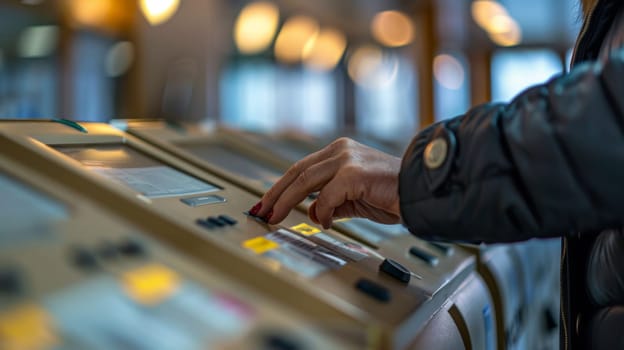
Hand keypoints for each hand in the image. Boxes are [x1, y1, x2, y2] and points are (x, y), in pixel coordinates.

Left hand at [252, 137, 401, 228]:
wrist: (419, 193)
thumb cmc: (391, 194)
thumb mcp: (353, 198)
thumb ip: (331, 202)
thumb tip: (312, 212)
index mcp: (339, 151)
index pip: (301, 168)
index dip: (281, 186)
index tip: (267, 202)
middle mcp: (340, 150)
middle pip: (297, 172)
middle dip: (276, 194)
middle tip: (262, 211)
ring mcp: (346, 160)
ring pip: (305, 182)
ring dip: (287, 202)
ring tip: (275, 217)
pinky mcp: (353, 174)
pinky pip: (327, 198)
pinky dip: (322, 212)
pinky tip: (326, 223)